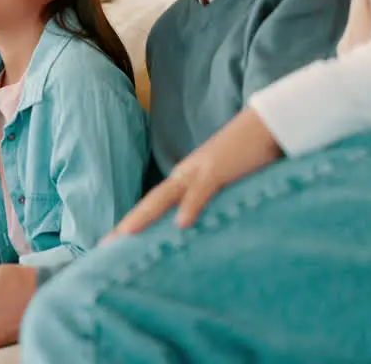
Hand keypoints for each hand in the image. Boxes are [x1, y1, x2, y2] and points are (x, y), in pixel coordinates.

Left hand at [109, 108, 282, 237]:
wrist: (266, 124)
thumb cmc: (248, 156)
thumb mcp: (226, 185)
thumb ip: (213, 204)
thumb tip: (201, 229)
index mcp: (186, 179)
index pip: (155, 204)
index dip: (135, 222)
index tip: (114, 244)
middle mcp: (185, 175)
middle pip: (151, 202)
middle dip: (128, 224)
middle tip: (104, 247)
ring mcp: (200, 171)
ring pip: (166, 197)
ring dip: (145, 216)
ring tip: (126, 235)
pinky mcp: (219, 170)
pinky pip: (202, 191)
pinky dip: (190, 206)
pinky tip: (181, 224)